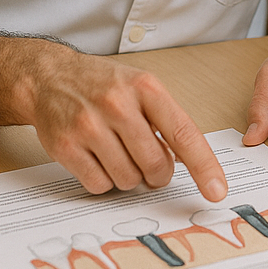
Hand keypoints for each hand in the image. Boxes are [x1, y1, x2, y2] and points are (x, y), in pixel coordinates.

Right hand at [18, 46, 227, 199]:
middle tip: (148, 162)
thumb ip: (166, 120)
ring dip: (129, 177)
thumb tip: (190, 163)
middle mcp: (118, 104)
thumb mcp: (142, 88)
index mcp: (146, 88)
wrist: (50, 77)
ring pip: (128, 179)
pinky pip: (99, 185)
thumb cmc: (104, 85)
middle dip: (157, 173)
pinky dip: (104, 181)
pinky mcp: (65, 146)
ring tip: (118, 153)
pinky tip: (98, 159)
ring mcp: (90, 125)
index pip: (183, 133)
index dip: (204, 166)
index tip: (217, 190)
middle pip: (155, 164)